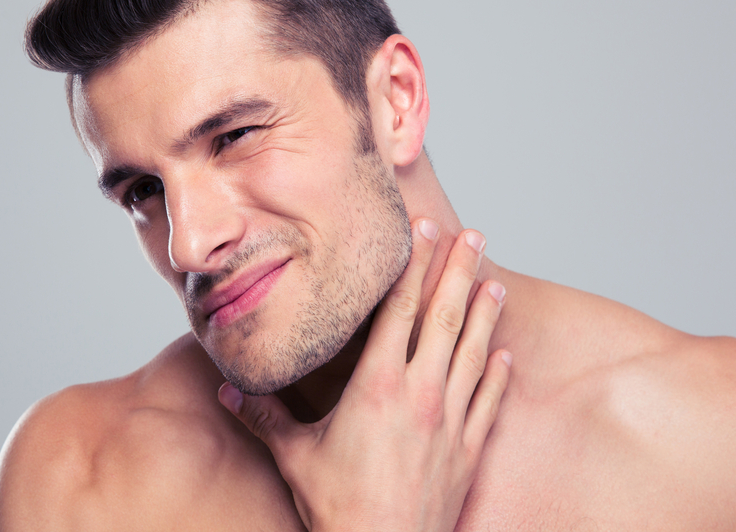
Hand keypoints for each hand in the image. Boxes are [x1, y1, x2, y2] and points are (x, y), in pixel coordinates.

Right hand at [218, 219, 510, 531]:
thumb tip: (229, 389)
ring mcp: (451, 421)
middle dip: (458, 272)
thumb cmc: (339, 509)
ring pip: (474, 352)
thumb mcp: (295, 456)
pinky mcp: (469, 450)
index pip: (399, 310)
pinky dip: (499, 374)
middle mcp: (421, 393)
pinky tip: (506, 354)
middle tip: (473, 236)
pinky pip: (490, 401)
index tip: (423, 232)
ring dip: (486, 313)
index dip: (412, 266)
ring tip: (495, 280)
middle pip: (445, 318)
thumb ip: (264, 415)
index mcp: (378, 385)